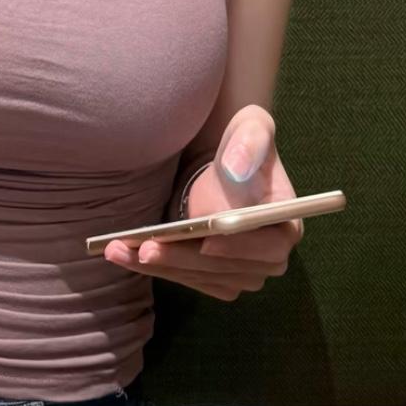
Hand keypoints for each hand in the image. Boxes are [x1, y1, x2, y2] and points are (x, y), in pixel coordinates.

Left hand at [103, 104, 301, 300]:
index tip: (206, 239)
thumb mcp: (253, 127)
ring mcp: (241, 272)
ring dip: (161, 266)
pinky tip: (123, 254)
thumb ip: (250, 141)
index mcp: (286, 225)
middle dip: (185, 259)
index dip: (238, 247)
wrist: (222, 164)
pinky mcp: (214, 277)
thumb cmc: (243, 143)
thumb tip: (236, 170)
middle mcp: (268, 258)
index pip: (269, 247)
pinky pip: (186, 278)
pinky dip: (156, 267)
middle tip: (146, 248)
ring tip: (119, 250)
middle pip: (227, 269)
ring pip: (200, 276)